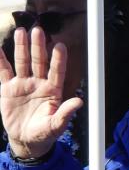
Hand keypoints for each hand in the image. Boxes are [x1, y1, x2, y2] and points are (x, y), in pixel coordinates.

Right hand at [0, 27, 82, 159]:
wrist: (26, 139)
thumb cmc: (45, 133)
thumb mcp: (56, 125)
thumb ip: (66, 113)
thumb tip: (80, 101)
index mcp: (53, 90)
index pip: (57, 71)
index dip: (58, 59)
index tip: (60, 45)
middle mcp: (39, 83)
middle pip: (39, 62)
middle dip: (38, 47)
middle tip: (39, 30)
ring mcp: (23, 84)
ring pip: (22, 62)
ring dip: (22, 47)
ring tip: (21, 31)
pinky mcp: (8, 89)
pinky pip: (3, 72)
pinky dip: (0, 60)